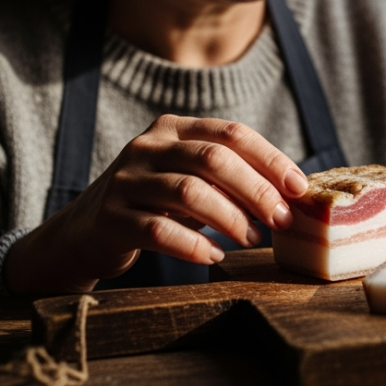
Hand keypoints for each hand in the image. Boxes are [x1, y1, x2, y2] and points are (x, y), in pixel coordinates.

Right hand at [4, 115, 307, 293]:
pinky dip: (194, 245)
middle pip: (213, 159)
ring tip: (252, 239)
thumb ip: (231, 178)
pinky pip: (159, 231)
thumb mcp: (190, 180)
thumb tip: (292, 196)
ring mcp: (125, 181)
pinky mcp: (112, 218)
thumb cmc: (156, 205)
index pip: (231, 133)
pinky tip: (215, 256)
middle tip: (282, 220)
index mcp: (173, 128)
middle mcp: (147, 147)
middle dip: (256, 191)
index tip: (299, 188)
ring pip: (188, 192)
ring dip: (230, 218)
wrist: (86, 232)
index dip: (270, 159)